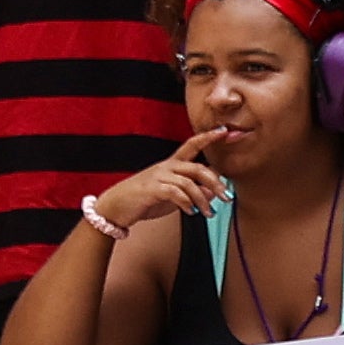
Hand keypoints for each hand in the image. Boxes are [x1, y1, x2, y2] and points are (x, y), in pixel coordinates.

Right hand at [94, 127, 236, 230]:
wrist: (116, 206)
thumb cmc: (147, 200)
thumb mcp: (174, 196)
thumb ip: (193, 192)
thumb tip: (212, 192)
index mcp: (172, 164)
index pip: (192, 146)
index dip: (207, 137)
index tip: (223, 131)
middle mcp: (166, 166)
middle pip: (198, 168)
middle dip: (216, 183)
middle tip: (227, 198)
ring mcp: (158, 176)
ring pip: (189, 183)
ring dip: (203, 201)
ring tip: (208, 213)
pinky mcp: (151, 188)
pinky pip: (176, 193)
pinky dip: (187, 203)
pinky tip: (191, 212)